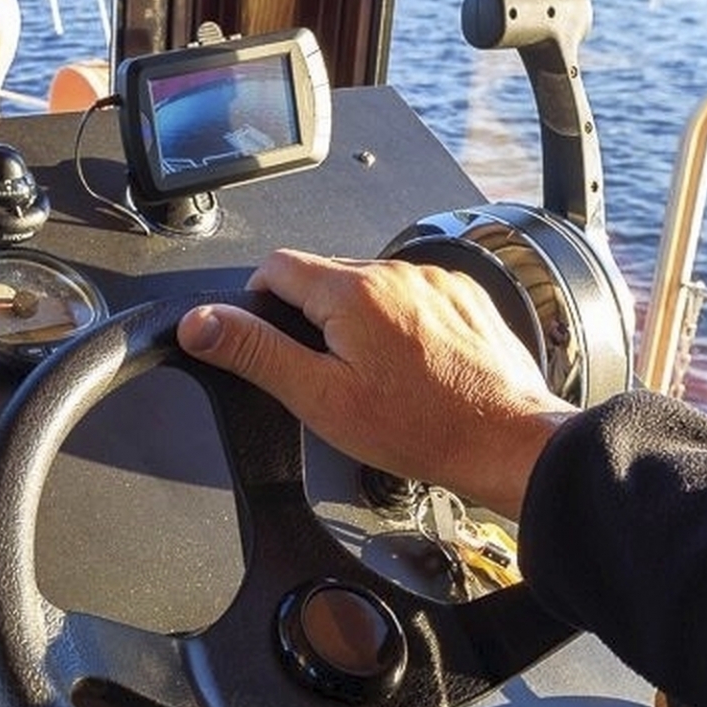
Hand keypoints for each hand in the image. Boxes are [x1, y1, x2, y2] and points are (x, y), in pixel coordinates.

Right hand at [176, 250, 570, 513]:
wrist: (505, 441)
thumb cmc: (421, 427)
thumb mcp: (319, 398)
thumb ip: (255, 352)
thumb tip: (202, 323)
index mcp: (353, 291)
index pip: (276, 265)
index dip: (258, 301)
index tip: (267, 338)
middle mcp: (395, 273)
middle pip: (323, 274)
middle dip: (310, 315)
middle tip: (324, 372)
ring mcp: (434, 282)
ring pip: (369, 286)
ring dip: (357, 320)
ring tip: (373, 376)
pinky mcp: (462, 296)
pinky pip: (411, 296)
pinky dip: (399, 324)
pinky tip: (410, 368)